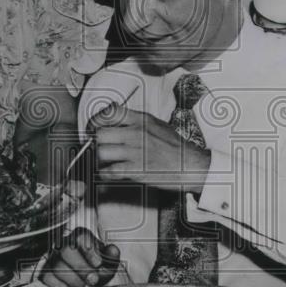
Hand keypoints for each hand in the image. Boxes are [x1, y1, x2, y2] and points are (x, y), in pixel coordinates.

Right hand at [40, 227, 120, 286]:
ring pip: (56, 265)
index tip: (98, 264)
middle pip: (66, 251)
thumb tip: (112, 250)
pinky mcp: (45, 270)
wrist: (86, 276)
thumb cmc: (96, 266)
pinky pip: (46, 276)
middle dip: (81, 267)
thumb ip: (112, 255)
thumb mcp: (108, 260)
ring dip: (72, 280)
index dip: (89, 251)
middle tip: (93, 280)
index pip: (81, 238)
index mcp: (81, 237)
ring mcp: (53, 257)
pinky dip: (58, 285)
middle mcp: (64, 244)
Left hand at [89, 105, 209, 191]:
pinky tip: (109, 173)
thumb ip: (135, 121)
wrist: (191, 165)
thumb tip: (115, 118)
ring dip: (99, 159)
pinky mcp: (136, 170)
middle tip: (96, 147)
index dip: (96, 120)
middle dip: (94, 142)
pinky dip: (105, 174)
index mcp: (141, 119)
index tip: (94, 128)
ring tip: (104, 162)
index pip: (108, 112)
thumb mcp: (156, 124)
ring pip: (101, 152)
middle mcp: (136, 133)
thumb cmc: (175, 147)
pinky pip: (109, 171)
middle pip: (100, 133)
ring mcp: (136, 152)